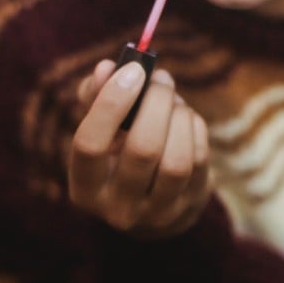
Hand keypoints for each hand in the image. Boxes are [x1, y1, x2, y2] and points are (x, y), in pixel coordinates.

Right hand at [69, 58, 211, 237]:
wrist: (150, 200)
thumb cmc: (116, 152)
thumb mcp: (98, 129)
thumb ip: (95, 95)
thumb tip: (106, 68)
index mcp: (84, 189)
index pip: (90, 145)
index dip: (110, 103)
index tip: (132, 70)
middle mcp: (118, 209)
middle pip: (143, 149)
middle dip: (156, 103)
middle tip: (160, 78)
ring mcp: (157, 213)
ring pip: (177, 160)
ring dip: (179, 117)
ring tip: (173, 100)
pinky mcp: (190, 206)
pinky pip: (199, 160)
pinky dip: (194, 128)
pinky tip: (184, 118)